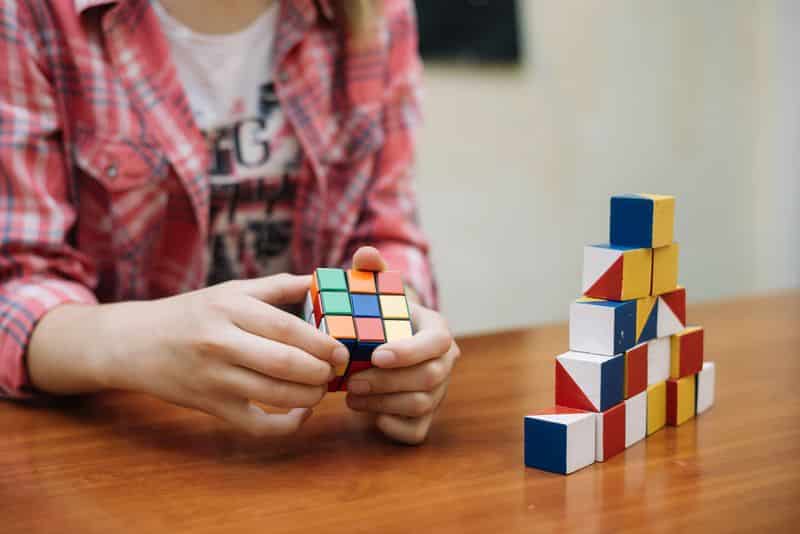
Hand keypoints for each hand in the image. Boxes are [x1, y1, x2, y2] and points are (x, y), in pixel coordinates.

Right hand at [29, 274, 348, 436]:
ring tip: (322, 387)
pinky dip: (286, 425)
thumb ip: (276, 287)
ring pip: (275, 396)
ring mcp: (214, 378)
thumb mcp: (230, 291)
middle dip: (320, 371)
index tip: (341, 351)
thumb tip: (318, 280)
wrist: (136, 343)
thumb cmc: (191, 313)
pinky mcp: (211, 407)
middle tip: (336, 371)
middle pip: (285, 364)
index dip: (322, 343)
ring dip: (310, 396)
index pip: (287, 329)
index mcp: (230, 309)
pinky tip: (300, 412)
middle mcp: (221, 343)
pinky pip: (257, 425)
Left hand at [343, 247, 459, 443]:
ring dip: (383, 402)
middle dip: (388, 382)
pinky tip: (370, 414)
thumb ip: (370, 272)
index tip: (377, 355)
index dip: (410, 352)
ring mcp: (439, 392)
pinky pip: (416, 431)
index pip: (438, 343)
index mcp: (437, 330)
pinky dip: (392, 426)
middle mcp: (444, 363)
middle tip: (351, 381)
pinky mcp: (425, 418)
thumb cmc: (381, 318)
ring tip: (350, 394)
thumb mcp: (376, 293)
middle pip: (429, 378)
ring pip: (421, 405)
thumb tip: (364, 255)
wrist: (387, 346)